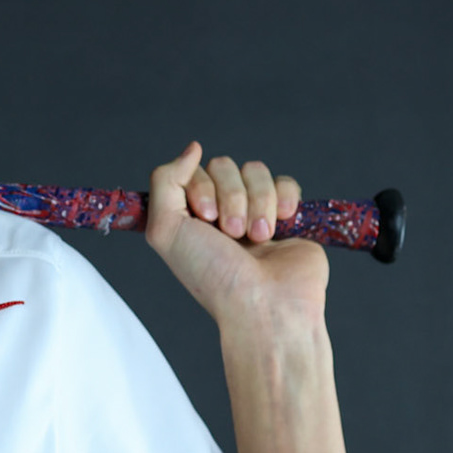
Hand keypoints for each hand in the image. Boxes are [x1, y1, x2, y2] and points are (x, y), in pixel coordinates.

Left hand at [144, 142, 328, 327]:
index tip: (205, 220)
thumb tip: (192, 148)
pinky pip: (285, 182)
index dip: (201, 189)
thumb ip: (165, 181)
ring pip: (256, 171)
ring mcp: (255, 211)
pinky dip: (283, 200)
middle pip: (225, 166)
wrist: (265, 304)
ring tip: (258, 238)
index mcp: (190, 215)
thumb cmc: (214, 275)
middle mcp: (220, 211)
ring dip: (256, 204)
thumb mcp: (166, 230)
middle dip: (230, 199)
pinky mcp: (287, 215)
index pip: (193, 170)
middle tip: (232, 234)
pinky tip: (282, 226)